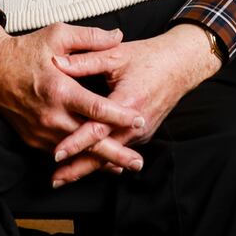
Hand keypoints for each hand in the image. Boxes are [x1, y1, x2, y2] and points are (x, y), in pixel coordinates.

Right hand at [0, 15, 146, 166]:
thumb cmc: (25, 50)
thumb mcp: (57, 35)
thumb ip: (90, 37)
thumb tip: (119, 35)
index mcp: (60, 89)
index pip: (96, 108)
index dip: (120, 116)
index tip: (140, 119)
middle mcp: (50, 115)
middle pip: (88, 140)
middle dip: (115, 153)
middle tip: (138, 163)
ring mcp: (40, 130)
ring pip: (75, 152)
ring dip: (99, 161)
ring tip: (124, 166)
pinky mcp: (33, 138)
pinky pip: (60, 152)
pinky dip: (78, 158)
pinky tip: (96, 162)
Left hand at [48, 24, 220, 185]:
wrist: (180, 65)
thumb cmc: (148, 57)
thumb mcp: (115, 54)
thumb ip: (85, 61)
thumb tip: (55, 63)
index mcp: (128, 102)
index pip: (98, 129)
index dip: (76, 142)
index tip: (57, 154)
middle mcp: (136, 124)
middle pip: (104, 152)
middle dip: (78, 168)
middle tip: (55, 180)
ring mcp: (142, 132)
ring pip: (111, 155)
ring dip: (88, 167)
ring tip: (63, 178)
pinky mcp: (143, 135)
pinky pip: (120, 149)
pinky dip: (102, 159)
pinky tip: (84, 166)